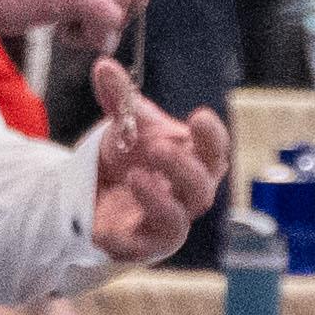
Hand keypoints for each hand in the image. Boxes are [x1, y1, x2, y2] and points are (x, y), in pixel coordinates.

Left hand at [82, 55, 228, 260]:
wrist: (99, 194)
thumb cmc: (129, 157)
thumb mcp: (125, 125)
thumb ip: (120, 99)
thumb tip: (104, 66)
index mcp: (194, 161)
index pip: (215, 151)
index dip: (212, 137)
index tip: (200, 116)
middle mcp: (187, 195)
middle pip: (201, 188)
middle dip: (182, 168)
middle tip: (157, 147)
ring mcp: (166, 223)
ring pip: (176, 221)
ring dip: (158, 200)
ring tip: (135, 176)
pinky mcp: (140, 246)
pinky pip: (139, 248)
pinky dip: (125, 238)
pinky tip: (106, 226)